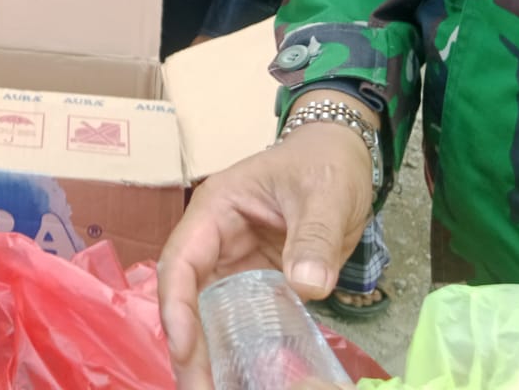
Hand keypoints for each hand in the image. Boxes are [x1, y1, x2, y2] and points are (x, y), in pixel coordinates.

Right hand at [157, 112, 374, 389]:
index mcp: (216, 210)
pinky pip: (234, 315)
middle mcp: (214, 237)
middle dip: (186, 344)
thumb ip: (315, 237)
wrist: (341, 152)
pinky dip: (231, 346)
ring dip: (204, 351)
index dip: (177, 307)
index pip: (182, 261)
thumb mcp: (325, 194)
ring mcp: (232, 260)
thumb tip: (306, 285)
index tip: (187, 350)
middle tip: (196, 388)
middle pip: (185, 294)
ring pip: (204, 310)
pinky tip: (237, 375)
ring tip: (208, 388)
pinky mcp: (254, 278)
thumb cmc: (325, 163)